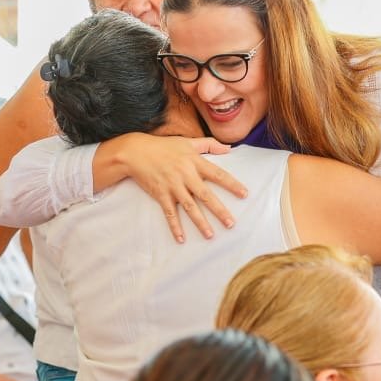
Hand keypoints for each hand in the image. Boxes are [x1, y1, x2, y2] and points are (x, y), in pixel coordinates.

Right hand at [117, 133, 247, 241]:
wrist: (136, 152)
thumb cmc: (164, 146)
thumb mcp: (187, 142)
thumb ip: (209, 145)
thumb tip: (229, 149)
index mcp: (194, 162)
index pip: (217, 175)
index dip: (232, 184)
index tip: (244, 194)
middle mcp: (185, 175)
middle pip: (206, 195)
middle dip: (219, 210)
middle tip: (231, 224)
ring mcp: (173, 187)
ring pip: (189, 207)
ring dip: (200, 222)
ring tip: (210, 235)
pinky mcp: (161, 195)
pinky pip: (169, 213)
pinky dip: (175, 226)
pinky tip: (181, 239)